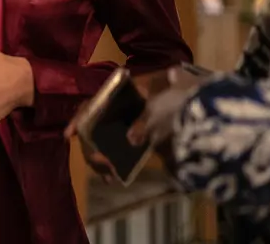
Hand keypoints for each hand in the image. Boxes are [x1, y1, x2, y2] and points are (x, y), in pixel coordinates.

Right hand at [62, 66, 206, 181]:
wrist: (199, 98)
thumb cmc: (176, 94)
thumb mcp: (160, 103)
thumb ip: (144, 121)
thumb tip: (133, 139)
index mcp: (117, 95)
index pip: (90, 105)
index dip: (77, 119)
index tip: (69, 135)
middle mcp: (116, 110)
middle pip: (93, 129)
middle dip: (91, 148)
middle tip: (101, 164)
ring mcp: (125, 125)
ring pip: (103, 143)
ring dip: (100, 158)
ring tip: (107, 175)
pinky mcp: (137, 140)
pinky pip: (118, 152)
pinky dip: (114, 164)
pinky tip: (114, 176)